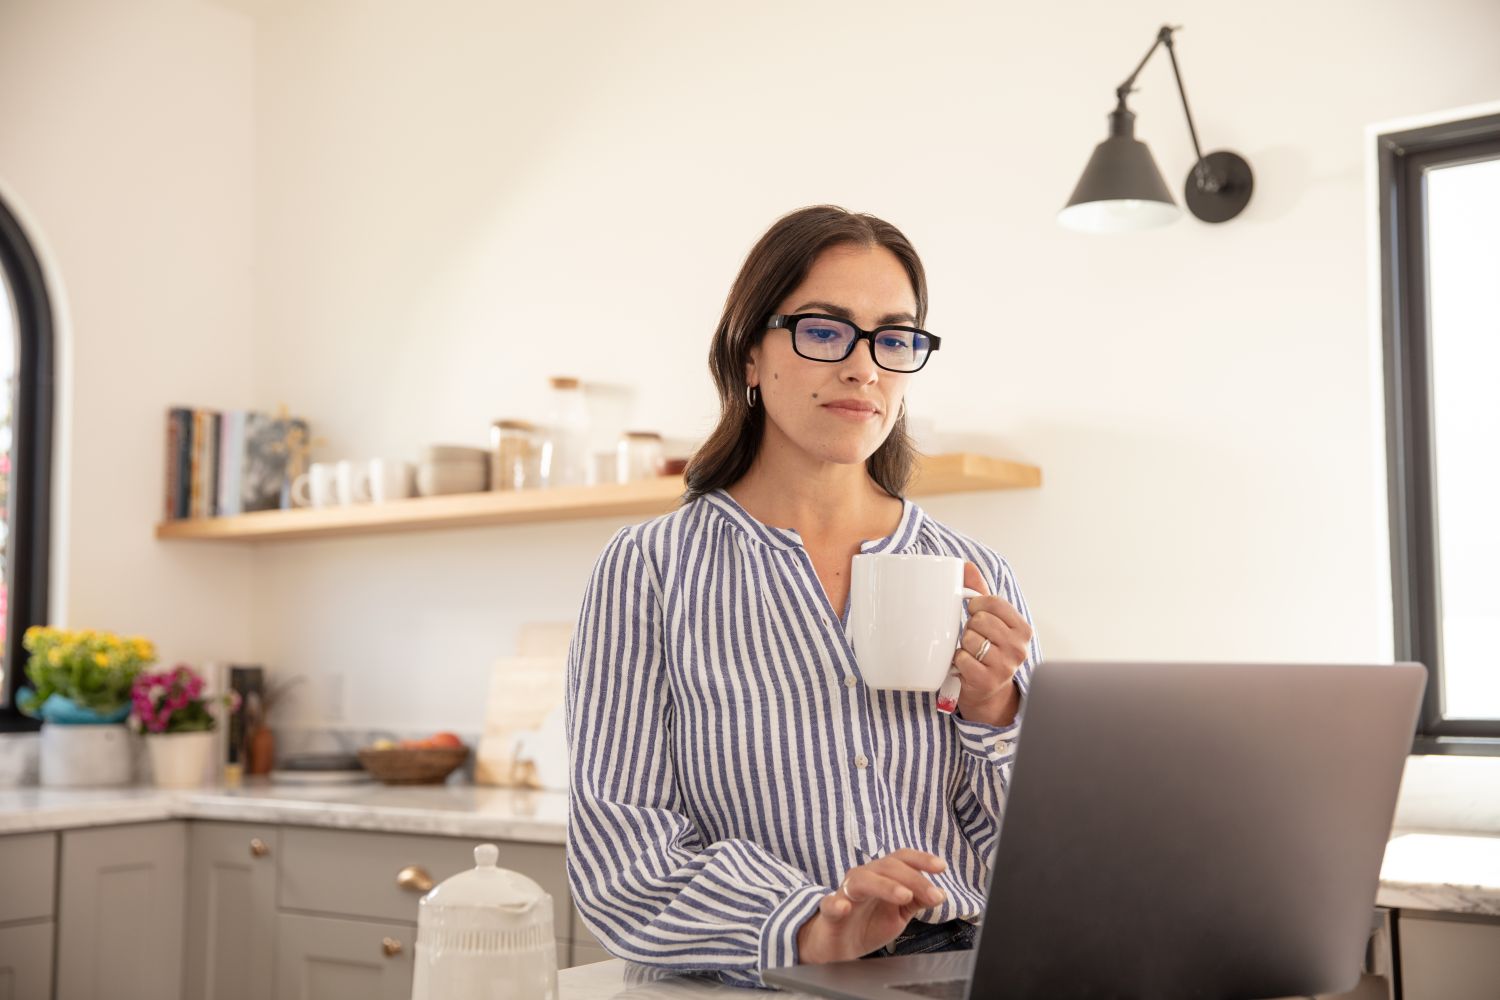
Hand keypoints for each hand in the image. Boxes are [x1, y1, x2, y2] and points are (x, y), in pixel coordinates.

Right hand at [796, 850, 947, 963]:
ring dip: (885, 886)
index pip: (901, 859)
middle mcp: (864, 878)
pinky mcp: (830, 912)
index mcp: (881, 876)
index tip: (941, 867)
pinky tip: (844, 908)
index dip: (921, 859)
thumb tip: (940, 892)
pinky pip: (829, 904)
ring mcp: (845, 893)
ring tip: (905, 896)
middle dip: (914, 879)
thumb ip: (917, 901)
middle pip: (888, 867)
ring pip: (863, 880)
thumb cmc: (868, 924)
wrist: (838, 947)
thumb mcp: (898, 914)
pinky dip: (836, 904)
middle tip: (934, 896)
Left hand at [951, 562, 1030, 726]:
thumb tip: (965, 565)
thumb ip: (979, 591)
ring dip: (964, 645)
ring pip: (970, 639)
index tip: (974, 612)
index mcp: (1023, 629)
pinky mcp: (987, 681)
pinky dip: (958, 661)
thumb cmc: (988, 650)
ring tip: (972, 653)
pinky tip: (966, 665)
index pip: (994, 602)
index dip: (977, 604)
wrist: (987, 692)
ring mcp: (1004, 666)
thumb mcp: (990, 619)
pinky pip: (962, 658)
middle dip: (971, 627)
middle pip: (980, 620)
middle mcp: (1018, 648)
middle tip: (975, 638)